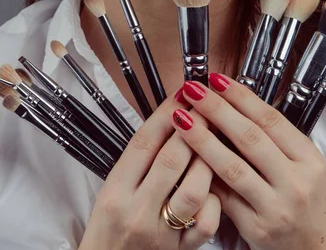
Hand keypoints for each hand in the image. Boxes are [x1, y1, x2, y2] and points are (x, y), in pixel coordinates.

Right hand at [79, 88, 219, 249]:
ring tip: (216, 141)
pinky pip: (205, 224)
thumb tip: (167, 122)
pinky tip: (214, 188)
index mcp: (114, 192)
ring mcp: (160, 233)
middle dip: (194, 127)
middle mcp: (136, 211)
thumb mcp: (110, 193)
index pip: (143, 143)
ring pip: (194, 189)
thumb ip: (137, 163)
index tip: (183, 92)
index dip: (166, 112)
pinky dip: (215, 203)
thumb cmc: (109, 229)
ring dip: (209, 160)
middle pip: (171, 159)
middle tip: (208, 105)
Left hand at [169, 74, 325, 249]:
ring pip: (232, 167)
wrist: (315, 246)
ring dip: (202, 140)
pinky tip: (185, 158)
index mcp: (308, 158)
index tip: (216, 80)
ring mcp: (276, 207)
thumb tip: (230, 104)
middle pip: (250, 138)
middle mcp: (295, 181)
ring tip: (181, 119)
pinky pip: (224, 197)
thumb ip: (272, 139)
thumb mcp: (302, 164)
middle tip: (193, 90)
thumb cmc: (303, 198)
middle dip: (217, 110)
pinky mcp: (257, 228)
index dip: (241, 97)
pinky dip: (204, 175)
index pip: (270, 119)